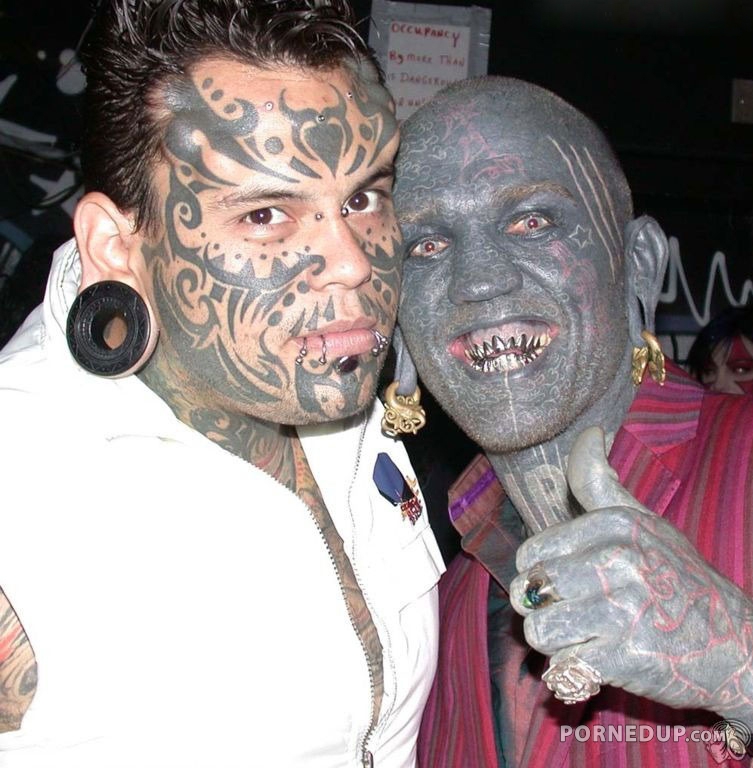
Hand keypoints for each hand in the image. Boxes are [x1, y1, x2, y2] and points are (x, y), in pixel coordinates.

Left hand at [509, 426, 752, 720]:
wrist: (737, 645)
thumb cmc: (677, 580)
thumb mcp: (643, 523)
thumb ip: (601, 484)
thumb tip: (590, 434)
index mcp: (613, 525)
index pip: (530, 554)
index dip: (540, 576)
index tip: (568, 585)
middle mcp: (617, 560)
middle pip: (530, 592)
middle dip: (546, 611)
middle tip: (580, 617)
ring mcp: (622, 608)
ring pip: (538, 630)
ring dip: (556, 644)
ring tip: (588, 638)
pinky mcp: (625, 656)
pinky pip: (562, 666)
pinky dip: (574, 673)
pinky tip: (602, 662)